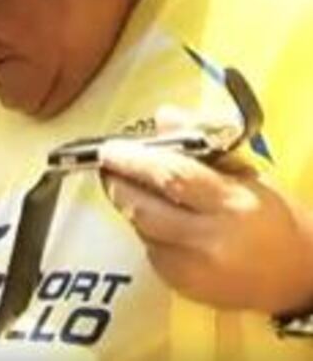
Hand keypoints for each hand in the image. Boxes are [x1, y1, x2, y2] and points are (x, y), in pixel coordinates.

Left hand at [99, 108, 312, 313]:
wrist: (299, 277)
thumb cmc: (275, 217)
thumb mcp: (249, 173)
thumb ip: (202, 143)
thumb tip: (163, 116)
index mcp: (232, 204)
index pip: (171, 177)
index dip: (133, 161)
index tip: (112, 148)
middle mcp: (208, 240)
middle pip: (141, 207)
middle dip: (117, 182)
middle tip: (111, 164)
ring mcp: (190, 268)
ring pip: (139, 228)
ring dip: (130, 204)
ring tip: (136, 187)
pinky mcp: (180, 287)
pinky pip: (149, 249)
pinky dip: (147, 230)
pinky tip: (163, 221)